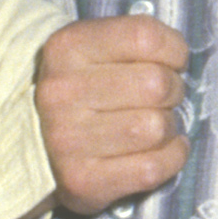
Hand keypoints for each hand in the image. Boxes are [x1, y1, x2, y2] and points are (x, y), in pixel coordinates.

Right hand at [36, 15, 189, 215]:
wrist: (39, 141)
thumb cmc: (87, 88)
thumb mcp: (100, 46)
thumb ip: (140, 38)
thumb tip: (178, 55)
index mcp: (66, 48)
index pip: (144, 37)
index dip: (173, 50)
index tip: (170, 62)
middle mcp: (60, 93)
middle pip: (157, 85)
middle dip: (173, 91)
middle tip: (161, 98)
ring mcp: (67, 140)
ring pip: (157, 128)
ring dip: (170, 127)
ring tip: (153, 124)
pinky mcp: (81, 181)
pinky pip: (152, 168)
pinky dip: (171, 157)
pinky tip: (161, 149)